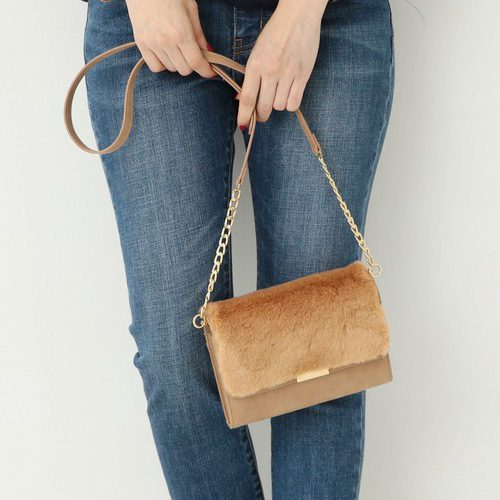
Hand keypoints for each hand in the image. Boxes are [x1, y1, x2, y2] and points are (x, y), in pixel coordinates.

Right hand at [125, 0, 216, 77]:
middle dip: (191, 64)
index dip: (206, 70)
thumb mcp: (190, 9)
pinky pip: (156, 67)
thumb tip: (208, 52)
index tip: (210, 72)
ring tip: (176, 47)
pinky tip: (165, 53)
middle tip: (191, 52)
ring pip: (171, 69)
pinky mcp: (141, 44)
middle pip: (184, 70)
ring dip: (178, 62)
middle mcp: (166, 42)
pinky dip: (163, 64)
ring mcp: (152, 44)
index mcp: (181, 33)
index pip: (196, 63)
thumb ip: (199, 34)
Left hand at [237, 0, 327, 127]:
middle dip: (261, 116)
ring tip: (278, 94)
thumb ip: (250, 76)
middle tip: (261, 116)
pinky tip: (288, 95)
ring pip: (279, 107)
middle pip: (264, 108)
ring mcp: (288, 75)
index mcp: (255, 65)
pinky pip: (294, 103)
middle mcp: (271, 72)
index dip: (244, 116)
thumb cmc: (275, 34)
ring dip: (277, 105)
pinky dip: (290, 104)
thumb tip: (241, 100)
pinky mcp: (303, 76)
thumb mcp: (256, 52)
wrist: (298, 16)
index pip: (247, 99)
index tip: (242, 126)